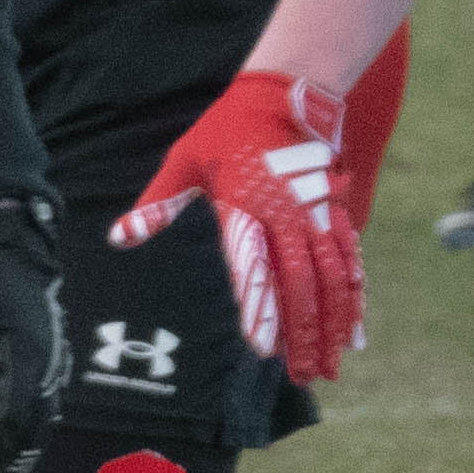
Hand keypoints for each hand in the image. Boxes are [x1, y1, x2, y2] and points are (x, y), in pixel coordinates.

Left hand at [111, 68, 359, 380]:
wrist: (283, 95)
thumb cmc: (225, 131)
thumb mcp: (185, 162)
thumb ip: (158, 205)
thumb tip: (119, 238)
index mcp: (246, 209)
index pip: (254, 268)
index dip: (261, 308)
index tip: (262, 348)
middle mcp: (286, 217)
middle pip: (301, 285)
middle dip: (305, 334)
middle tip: (305, 377)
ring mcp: (315, 216)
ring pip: (332, 280)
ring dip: (332, 326)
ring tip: (332, 367)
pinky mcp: (334, 214)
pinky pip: (349, 262)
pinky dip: (354, 300)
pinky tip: (355, 333)